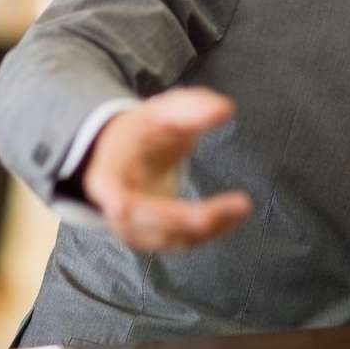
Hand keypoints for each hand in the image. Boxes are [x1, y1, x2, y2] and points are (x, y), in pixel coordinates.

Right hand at [82, 87, 252, 251]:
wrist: (123, 152)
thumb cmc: (140, 131)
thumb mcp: (162, 111)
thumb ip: (191, 108)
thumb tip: (224, 109)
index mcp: (108, 178)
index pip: (122, 203)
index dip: (154, 212)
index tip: (190, 214)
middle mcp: (116, 211)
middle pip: (155, 227)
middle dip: (198, 219)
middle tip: (241, 204)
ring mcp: (133, 229)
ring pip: (173, 239)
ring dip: (211, 228)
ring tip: (241, 207)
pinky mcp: (153, 236)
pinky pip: (182, 240)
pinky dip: (209, 231)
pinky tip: (230, 216)